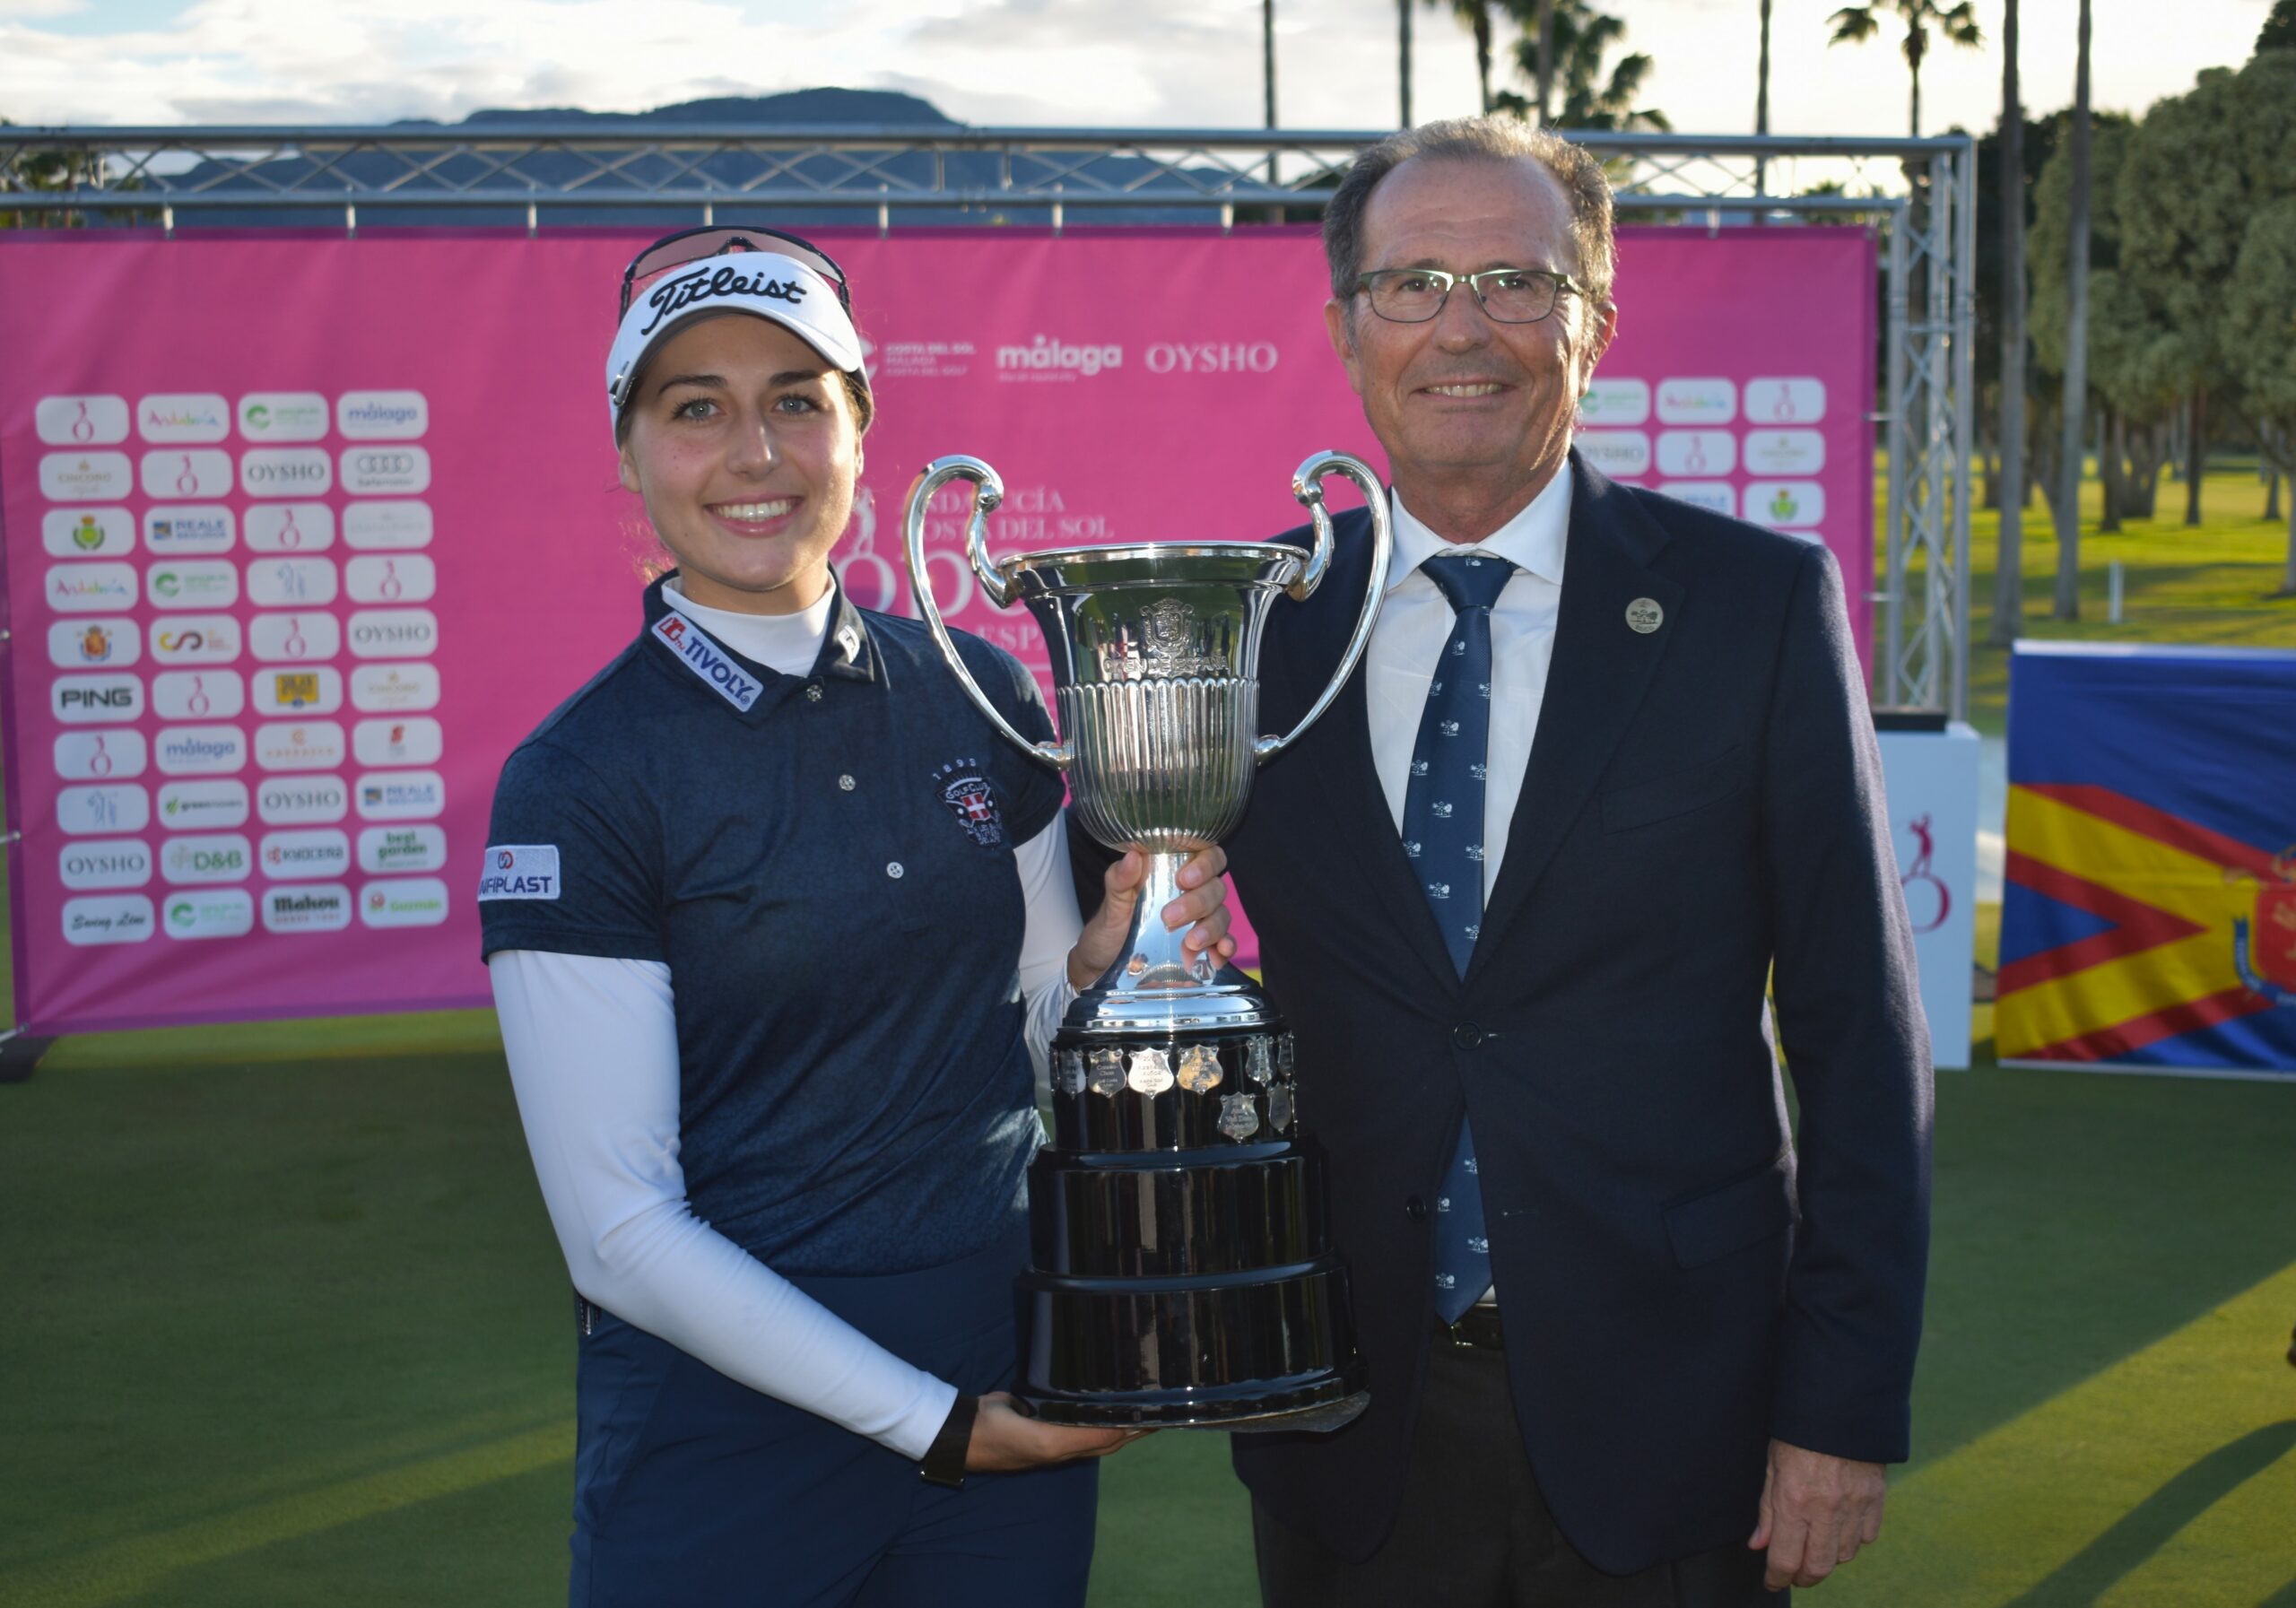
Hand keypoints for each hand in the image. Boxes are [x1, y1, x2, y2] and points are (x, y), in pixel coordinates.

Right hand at [964, 1391, 1150, 1470]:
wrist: (968, 1430)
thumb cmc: (1008, 1439)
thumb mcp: (1048, 1441)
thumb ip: (1083, 1436)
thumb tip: (1121, 1427)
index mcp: (1070, 1447)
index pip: (1113, 1436)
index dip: (1137, 1426)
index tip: (1161, 1409)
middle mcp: (1065, 1439)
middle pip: (1109, 1430)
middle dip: (1134, 1419)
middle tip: (1159, 1397)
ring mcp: (1053, 1424)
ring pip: (1093, 1417)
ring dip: (1116, 1409)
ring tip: (1139, 1393)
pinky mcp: (1040, 1410)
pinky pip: (1073, 1404)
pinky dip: (1092, 1400)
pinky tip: (1101, 1387)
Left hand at [1066, 846, 1237, 989]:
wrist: (1104, 961)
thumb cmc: (1111, 923)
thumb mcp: (1112, 900)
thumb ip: (1120, 878)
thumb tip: (1132, 856)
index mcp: (1176, 872)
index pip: (1207, 856)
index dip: (1204, 864)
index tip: (1184, 879)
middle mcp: (1195, 894)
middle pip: (1216, 888)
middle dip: (1198, 902)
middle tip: (1169, 917)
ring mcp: (1202, 921)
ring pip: (1222, 916)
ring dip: (1210, 928)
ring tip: (1191, 942)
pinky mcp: (1204, 947)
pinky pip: (1224, 943)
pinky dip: (1226, 947)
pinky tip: (1219, 953)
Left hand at [1747, 1439, 1885, 1589]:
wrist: (1839, 1405)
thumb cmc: (1798, 1432)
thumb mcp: (1772, 1466)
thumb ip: (1767, 1511)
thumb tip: (1758, 1546)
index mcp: (1795, 1500)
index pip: (1785, 1559)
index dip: (1777, 1578)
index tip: (1772, 1581)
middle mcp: (1827, 1509)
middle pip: (1818, 1567)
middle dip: (1803, 1577)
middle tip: (1795, 1574)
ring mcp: (1855, 1506)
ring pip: (1844, 1555)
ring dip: (1828, 1558)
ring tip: (1815, 1546)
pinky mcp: (1876, 1499)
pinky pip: (1868, 1537)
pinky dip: (1854, 1540)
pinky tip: (1841, 1529)